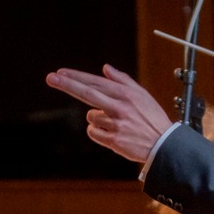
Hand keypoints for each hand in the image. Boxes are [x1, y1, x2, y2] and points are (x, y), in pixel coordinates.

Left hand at [46, 66, 172, 163]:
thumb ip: (122, 80)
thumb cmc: (152, 118)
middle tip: (50, 78)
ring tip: (116, 123)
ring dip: (97, 118)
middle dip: (67, 84)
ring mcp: (115, 124)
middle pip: (87, 93)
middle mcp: (119, 107)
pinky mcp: (113, 140)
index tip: (60, 73)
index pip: (96, 82)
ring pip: (91, 117)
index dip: (76, 77)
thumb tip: (105, 68)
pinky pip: (93, 132)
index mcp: (125, 94)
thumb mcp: (141, 95)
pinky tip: (112, 133)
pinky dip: (97, 132)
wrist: (163, 144)